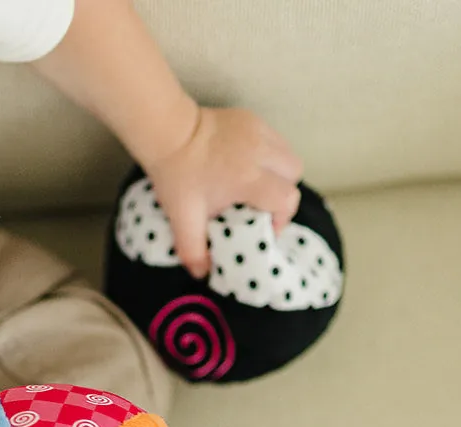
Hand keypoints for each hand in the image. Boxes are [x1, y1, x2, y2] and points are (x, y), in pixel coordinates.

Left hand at [144, 107, 304, 278]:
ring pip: (288, 153)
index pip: (287, 198)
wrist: (166, 130)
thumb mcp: (182, 218)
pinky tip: (246, 161)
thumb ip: (193, 250)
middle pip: (294, 173)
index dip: (282, 216)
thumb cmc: (176, 175)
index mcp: (248, 177)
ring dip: (278, 171)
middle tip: (261, 202)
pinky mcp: (251, 118)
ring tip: (256, 182)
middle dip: (283, 190)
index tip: (264, 224)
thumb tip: (202, 274)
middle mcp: (260, 151)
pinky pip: (274, 138)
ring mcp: (258, 130)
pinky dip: (268, 153)